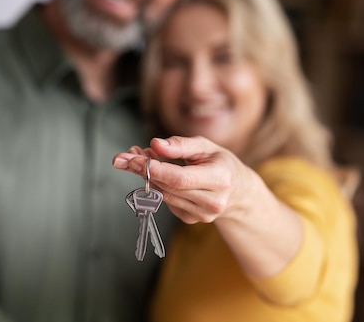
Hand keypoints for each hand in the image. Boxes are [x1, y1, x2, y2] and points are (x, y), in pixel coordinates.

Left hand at [113, 136, 256, 223]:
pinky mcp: (190, 219)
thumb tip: (155, 144)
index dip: (153, 168)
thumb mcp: (206, 146)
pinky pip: (166, 200)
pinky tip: (153, 171)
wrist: (238, 191)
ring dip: (146, 176)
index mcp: (219, 180)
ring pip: (163, 194)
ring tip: (138, 157)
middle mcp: (212, 201)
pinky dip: (155, 185)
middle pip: (167, 187)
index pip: (179, 178)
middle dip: (142, 169)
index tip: (131, 157)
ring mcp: (201, 214)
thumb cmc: (221, 163)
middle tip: (125, 155)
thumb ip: (181, 145)